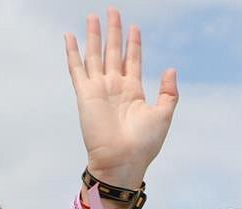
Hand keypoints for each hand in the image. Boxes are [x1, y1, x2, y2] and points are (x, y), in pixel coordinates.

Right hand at [65, 8, 177, 188]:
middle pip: (113, 52)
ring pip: (95, 55)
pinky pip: (77, 68)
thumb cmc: (144, 145)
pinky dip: (72, 52)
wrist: (122, 161)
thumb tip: (171, 69)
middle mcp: (115, 87)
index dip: (133, 43)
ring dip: (94, 35)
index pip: (132, 60)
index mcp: (133, 92)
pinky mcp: (85, 94)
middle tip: (112, 10)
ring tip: (93, 16)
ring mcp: (99, 89)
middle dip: (113, 31)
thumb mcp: (164, 115)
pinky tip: (70, 36)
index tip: (134, 27)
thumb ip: (169, 92)